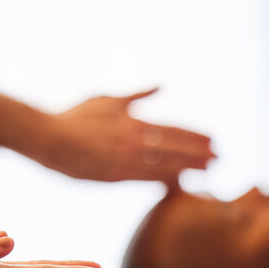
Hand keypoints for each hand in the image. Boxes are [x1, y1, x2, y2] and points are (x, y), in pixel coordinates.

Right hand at [34, 88, 214, 183]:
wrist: (48, 138)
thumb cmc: (76, 116)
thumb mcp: (108, 99)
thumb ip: (137, 95)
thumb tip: (162, 85)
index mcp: (133, 121)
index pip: (173, 129)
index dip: (195, 136)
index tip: (213, 140)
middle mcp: (134, 141)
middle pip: (176, 148)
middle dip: (200, 153)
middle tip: (220, 157)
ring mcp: (126, 161)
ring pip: (166, 166)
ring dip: (190, 168)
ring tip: (209, 170)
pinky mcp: (116, 177)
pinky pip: (148, 180)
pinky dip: (167, 180)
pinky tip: (181, 182)